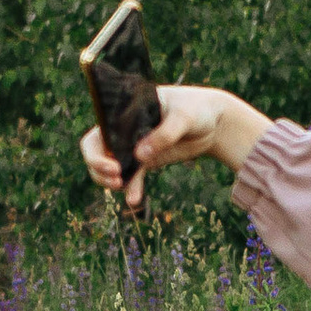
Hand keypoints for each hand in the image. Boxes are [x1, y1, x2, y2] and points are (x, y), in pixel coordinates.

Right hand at [78, 83, 267, 196]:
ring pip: (110, 166)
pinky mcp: (147, 159)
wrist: (214, 121)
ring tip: (121, 188)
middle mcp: (125, 127)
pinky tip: (134, 200)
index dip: (96, 151)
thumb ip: (164, 135)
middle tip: (116, 180)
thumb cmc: (197, 109)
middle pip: (97, 150)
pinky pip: (132, 175)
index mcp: (127, 110)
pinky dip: (131, 187)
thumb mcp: (184, 118)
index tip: (112, 166)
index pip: (100, 129)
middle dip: (99, 167)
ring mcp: (134, 144)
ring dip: (109, 181)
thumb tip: (139, 157)